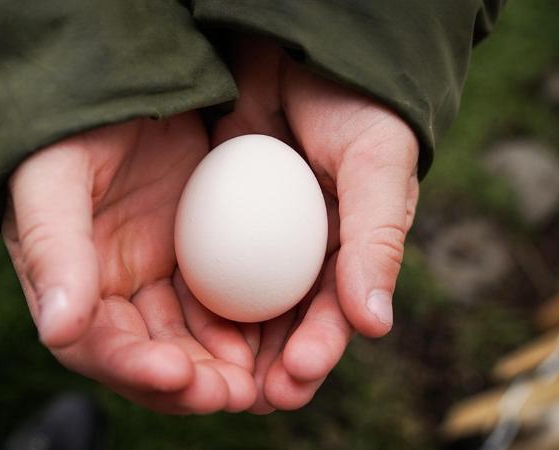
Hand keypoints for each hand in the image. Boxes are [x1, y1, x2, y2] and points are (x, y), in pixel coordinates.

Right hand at [2, 115, 256, 413]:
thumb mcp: (51, 180)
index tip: (177, 375)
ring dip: (224, 364)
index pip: (96, 346)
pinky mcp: (198, 256)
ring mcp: (159, 276)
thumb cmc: (65, 131)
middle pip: (152, 355)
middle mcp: (115, 293)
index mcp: (69, 287)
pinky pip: (226, 299)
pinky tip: (277, 335)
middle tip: (234, 393)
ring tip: (261, 381)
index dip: (133, 369)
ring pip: (193, 337)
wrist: (111, 84)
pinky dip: (247, 324)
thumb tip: (59, 329)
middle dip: (191, 382)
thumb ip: (53, 250)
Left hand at [210, 40, 419, 411]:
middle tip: (252, 396)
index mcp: (353, 249)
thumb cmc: (354, 105)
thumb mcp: (376, 164)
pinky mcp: (219, 222)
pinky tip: (181, 326)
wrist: (296, 50)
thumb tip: (377, 324)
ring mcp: (261, 240)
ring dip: (232, 347)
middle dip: (272, 365)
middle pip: (289, 323)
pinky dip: (199, 300)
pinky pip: (209, 267)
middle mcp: (307, 254)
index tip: (297, 373)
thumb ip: (377, 239)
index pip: (338, 311)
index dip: (319, 346)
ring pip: (246, 306)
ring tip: (212, 379)